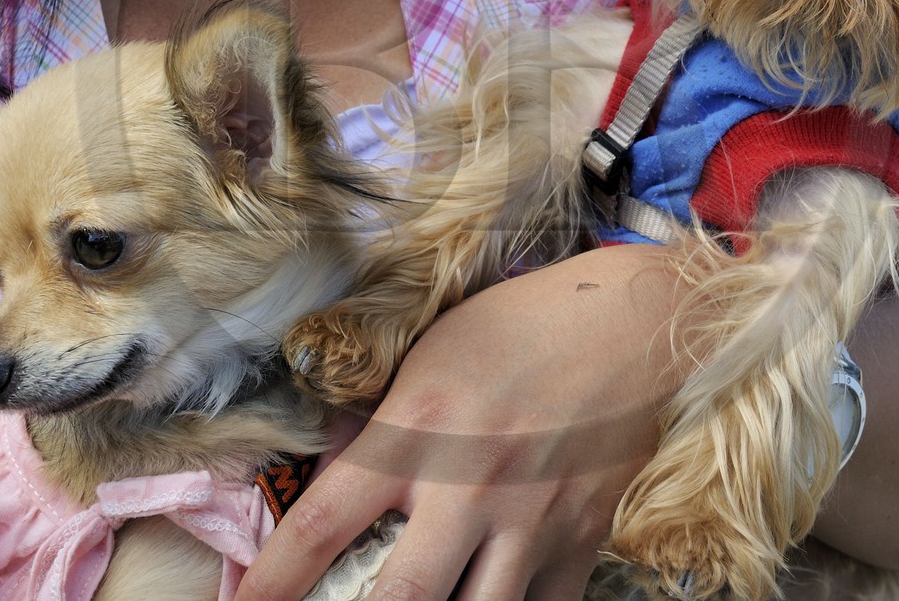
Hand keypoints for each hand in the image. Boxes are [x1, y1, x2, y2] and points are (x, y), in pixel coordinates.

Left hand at [233, 243, 690, 600]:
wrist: (631, 324)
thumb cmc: (517, 329)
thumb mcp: (425, 359)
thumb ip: (374, 427)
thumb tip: (328, 478)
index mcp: (414, 435)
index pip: (320, 527)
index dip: (268, 585)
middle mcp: (467, 489)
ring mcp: (530, 523)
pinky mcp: (580, 543)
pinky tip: (491, 598)